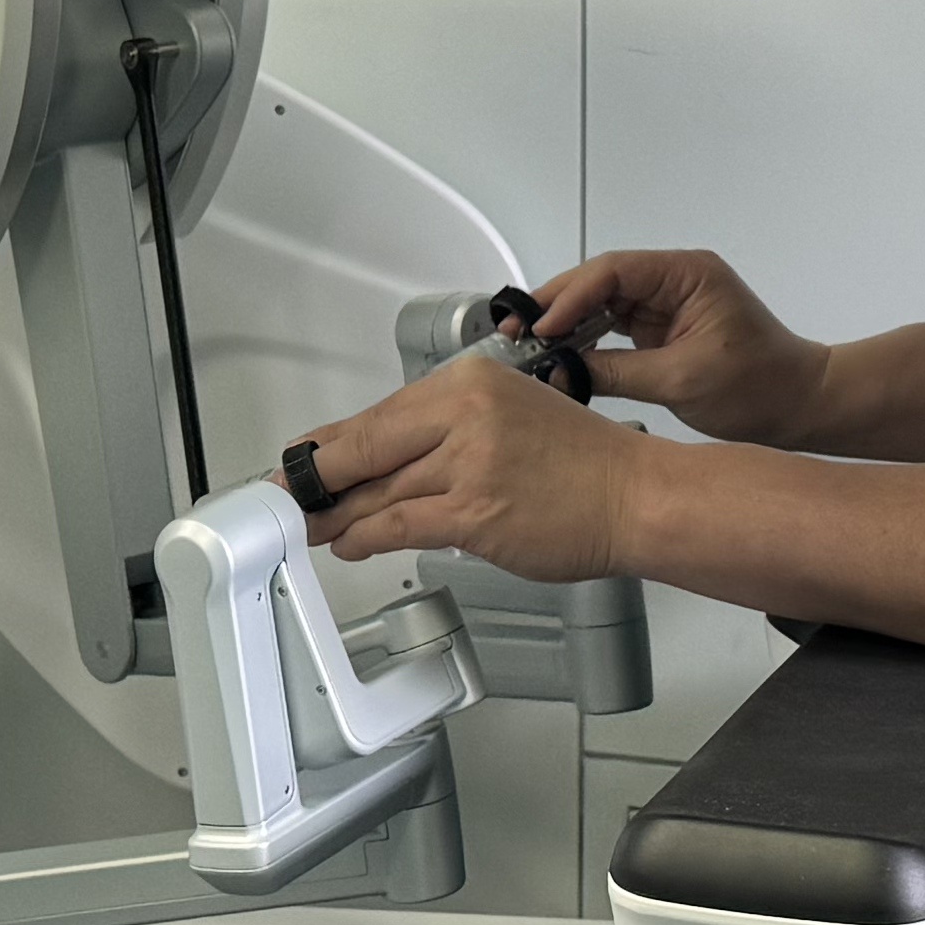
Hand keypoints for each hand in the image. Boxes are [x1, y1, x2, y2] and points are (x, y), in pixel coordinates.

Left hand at [296, 355, 645, 583]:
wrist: (636, 496)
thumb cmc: (584, 463)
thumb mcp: (510, 414)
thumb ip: (448, 430)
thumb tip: (385, 456)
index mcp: (469, 381)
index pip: (380, 413)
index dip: (332, 443)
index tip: (303, 457)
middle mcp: (464, 414)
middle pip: (367, 448)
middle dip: (319, 478)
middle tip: (288, 493)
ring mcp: (468, 465)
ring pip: (378, 492)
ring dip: (338, 515)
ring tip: (313, 525)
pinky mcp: (474, 514)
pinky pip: (399, 524)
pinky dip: (366, 537)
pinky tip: (350, 543)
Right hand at [525, 250, 828, 446]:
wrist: (801, 405)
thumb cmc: (762, 386)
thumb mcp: (683, 380)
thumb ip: (617, 371)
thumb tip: (563, 369)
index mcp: (688, 274)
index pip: (614, 271)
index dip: (571, 295)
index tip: (542, 324)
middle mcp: (675, 280)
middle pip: (601, 281)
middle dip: (558, 304)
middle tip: (516, 330)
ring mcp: (668, 303)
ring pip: (602, 303)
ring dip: (567, 322)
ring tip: (527, 343)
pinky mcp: (663, 329)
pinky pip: (614, 326)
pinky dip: (586, 340)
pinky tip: (560, 355)